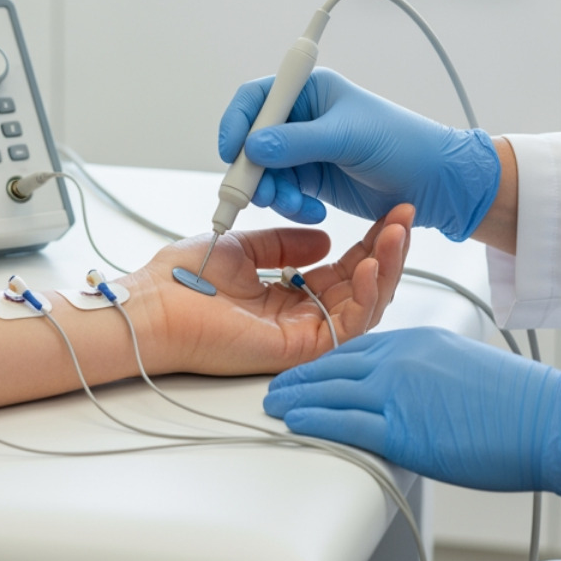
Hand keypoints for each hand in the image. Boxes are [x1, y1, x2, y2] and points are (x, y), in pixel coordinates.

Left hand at [132, 204, 413, 376]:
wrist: (154, 306)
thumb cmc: (180, 280)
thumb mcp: (242, 247)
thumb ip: (284, 242)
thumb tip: (325, 237)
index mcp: (286, 295)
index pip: (342, 269)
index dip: (369, 241)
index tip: (388, 212)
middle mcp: (299, 317)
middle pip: (361, 287)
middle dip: (389, 251)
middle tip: (405, 217)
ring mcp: (301, 335)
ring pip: (364, 307)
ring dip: (386, 269)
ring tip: (397, 234)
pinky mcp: (298, 349)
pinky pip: (347, 327)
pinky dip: (365, 296)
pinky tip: (369, 264)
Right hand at [218, 68, 500, 239]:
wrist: (434, 183)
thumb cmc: (403, 144)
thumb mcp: (348, 138)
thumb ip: (298, 142)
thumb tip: (253, 146)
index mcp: (311, 90)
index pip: (258, 98)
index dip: (238, 122)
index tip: (232, 151)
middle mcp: (303, 117)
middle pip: (253, 139)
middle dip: (253, 168)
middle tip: (257, 193)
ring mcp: (305, 150)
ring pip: (264, 171)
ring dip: (272, 191)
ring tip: (296, 204)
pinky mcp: (311, 178)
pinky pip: (283, 191)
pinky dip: (289, 205)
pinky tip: (313, 211)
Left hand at [263, 327, 560, 509]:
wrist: (548, 421)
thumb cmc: (517, 402)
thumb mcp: (461, 366)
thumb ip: (426, 372)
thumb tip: (410, 392)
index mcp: (416, 341)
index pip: (356, 346)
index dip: (325, 360)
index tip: (307, 369)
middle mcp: (401, 360)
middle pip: (334, 365)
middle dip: (300, 376)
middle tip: (275, 384)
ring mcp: (398, 394)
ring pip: (331, 391)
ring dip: (296, 397)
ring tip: (273, 403)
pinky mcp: (402, 430)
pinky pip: (345, 422)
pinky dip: (314, 420)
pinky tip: (295, 422)